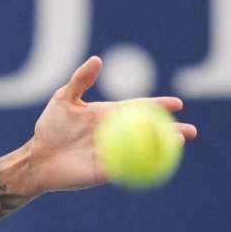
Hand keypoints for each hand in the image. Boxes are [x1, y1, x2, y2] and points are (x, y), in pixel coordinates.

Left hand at [27, 56, 198, 192]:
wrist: (38, 158)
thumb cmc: (50, 127)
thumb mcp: (63, 99)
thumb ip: (81, 81)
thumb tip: (98, 60)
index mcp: (109, 115)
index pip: (139, 109)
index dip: (158, 106)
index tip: (178, 104)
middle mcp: (115, 134)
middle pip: (149, 132)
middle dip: (172, 131)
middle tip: (191, 131)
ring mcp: (114, 153)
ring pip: (145, 151)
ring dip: (165, 149)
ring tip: (180, 144)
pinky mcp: (107, 172)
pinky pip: (131, 168)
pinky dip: (145, 165)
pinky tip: (157, 162)